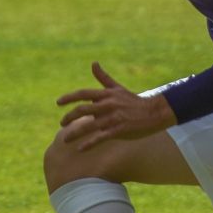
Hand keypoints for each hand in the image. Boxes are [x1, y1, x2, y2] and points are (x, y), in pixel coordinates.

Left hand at [57, 62, 176, 150]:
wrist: (154, 112)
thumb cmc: (134, 101)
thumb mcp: (117, 88)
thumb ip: (103, 77)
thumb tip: (93, 63)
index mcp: (107, 95)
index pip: (83, 94)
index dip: (69, 97)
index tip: (58, 102)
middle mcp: (108, 105)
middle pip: (82, 110)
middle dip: (69, 117)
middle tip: (61, 124)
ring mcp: (113, 118)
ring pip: (89, 126)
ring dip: (74, 133)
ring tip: (65, 140)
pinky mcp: (119, 130)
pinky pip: (100, 137)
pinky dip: (89, 143)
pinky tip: (80, 149)